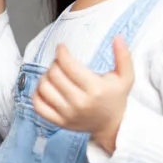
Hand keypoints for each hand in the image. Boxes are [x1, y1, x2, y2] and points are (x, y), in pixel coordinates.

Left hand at [32, 36, 133, 150]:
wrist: (112, 125)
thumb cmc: (115, 98)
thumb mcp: (125, 77)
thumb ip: (123, 56)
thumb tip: (118, 37)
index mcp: (95, 89)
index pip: (68, 65)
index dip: (61, 52)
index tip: (62, 48)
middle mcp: (80, 102)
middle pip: (54, 74)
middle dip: (55, 63)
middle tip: (60, 62)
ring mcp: (68, 114)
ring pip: (44, 88)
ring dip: (45, 76)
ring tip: (54, 74)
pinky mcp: (59, 122)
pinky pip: (38, 106)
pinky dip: (37, 94)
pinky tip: (46, 87)